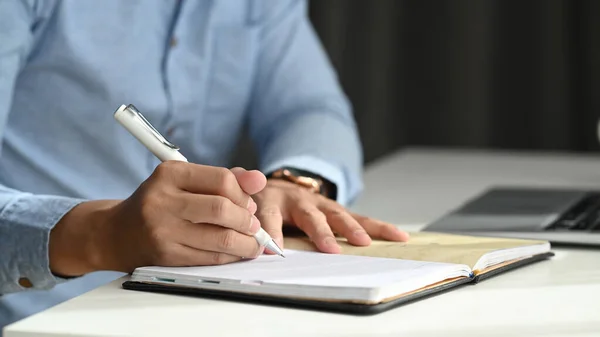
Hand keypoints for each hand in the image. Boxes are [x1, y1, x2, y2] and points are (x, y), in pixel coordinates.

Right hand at [49, 161, 267, 275]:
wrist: (115, 233)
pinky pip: (210, 258)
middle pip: (222, 210)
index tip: (249, 204)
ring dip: (246, 243)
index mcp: (170, 173)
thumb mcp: (185, 181)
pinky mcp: (166, 255)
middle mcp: (163, 200)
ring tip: (253, 242)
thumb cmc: (160, 203)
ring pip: (221, 238)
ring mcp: (162, 230)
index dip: (243, 194)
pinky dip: (231, 256)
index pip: (222, 180)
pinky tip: (237, 253)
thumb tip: (260, 180)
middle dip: (247, 220)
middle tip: (253, 226)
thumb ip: (225, 178)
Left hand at [249, 178, 409, 253]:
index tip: (275, 251)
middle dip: (321, 233)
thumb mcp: (245, 201)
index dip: (273, 232)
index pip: (270, 216)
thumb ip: (241, 210)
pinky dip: (380, 227)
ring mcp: (322, 204)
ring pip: (339, 216)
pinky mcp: (339, 210)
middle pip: (311, 216)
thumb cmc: (261, 200)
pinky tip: (398, 236)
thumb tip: (241, 232)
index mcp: (272, 200)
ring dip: (352, 230)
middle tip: (328, 249)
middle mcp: (300, 200)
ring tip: (365, 243)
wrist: (279, 183)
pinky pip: (362, 218)